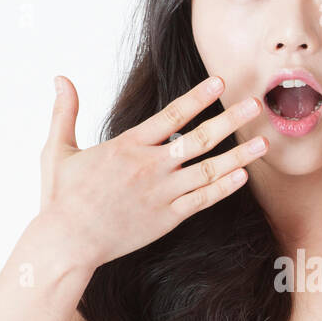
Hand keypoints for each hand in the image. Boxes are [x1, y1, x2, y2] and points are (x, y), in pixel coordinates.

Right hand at [39, 74, 267, 269]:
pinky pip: (202, 200)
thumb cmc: (62, 198)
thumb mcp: (58, 150)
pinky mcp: (166, 218)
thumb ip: (65, 112)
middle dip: (230, 120)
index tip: (220, 82)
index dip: (198, 97)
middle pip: (199, 138)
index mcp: (127, 146)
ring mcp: (161, 194)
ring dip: (238, 155)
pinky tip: (243, 175)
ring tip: (264, 142)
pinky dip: (224, 188)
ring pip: (208, 170)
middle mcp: (150, 167)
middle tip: (255, 105)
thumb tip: (60, 78)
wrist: (68, 242)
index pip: (171, 115)